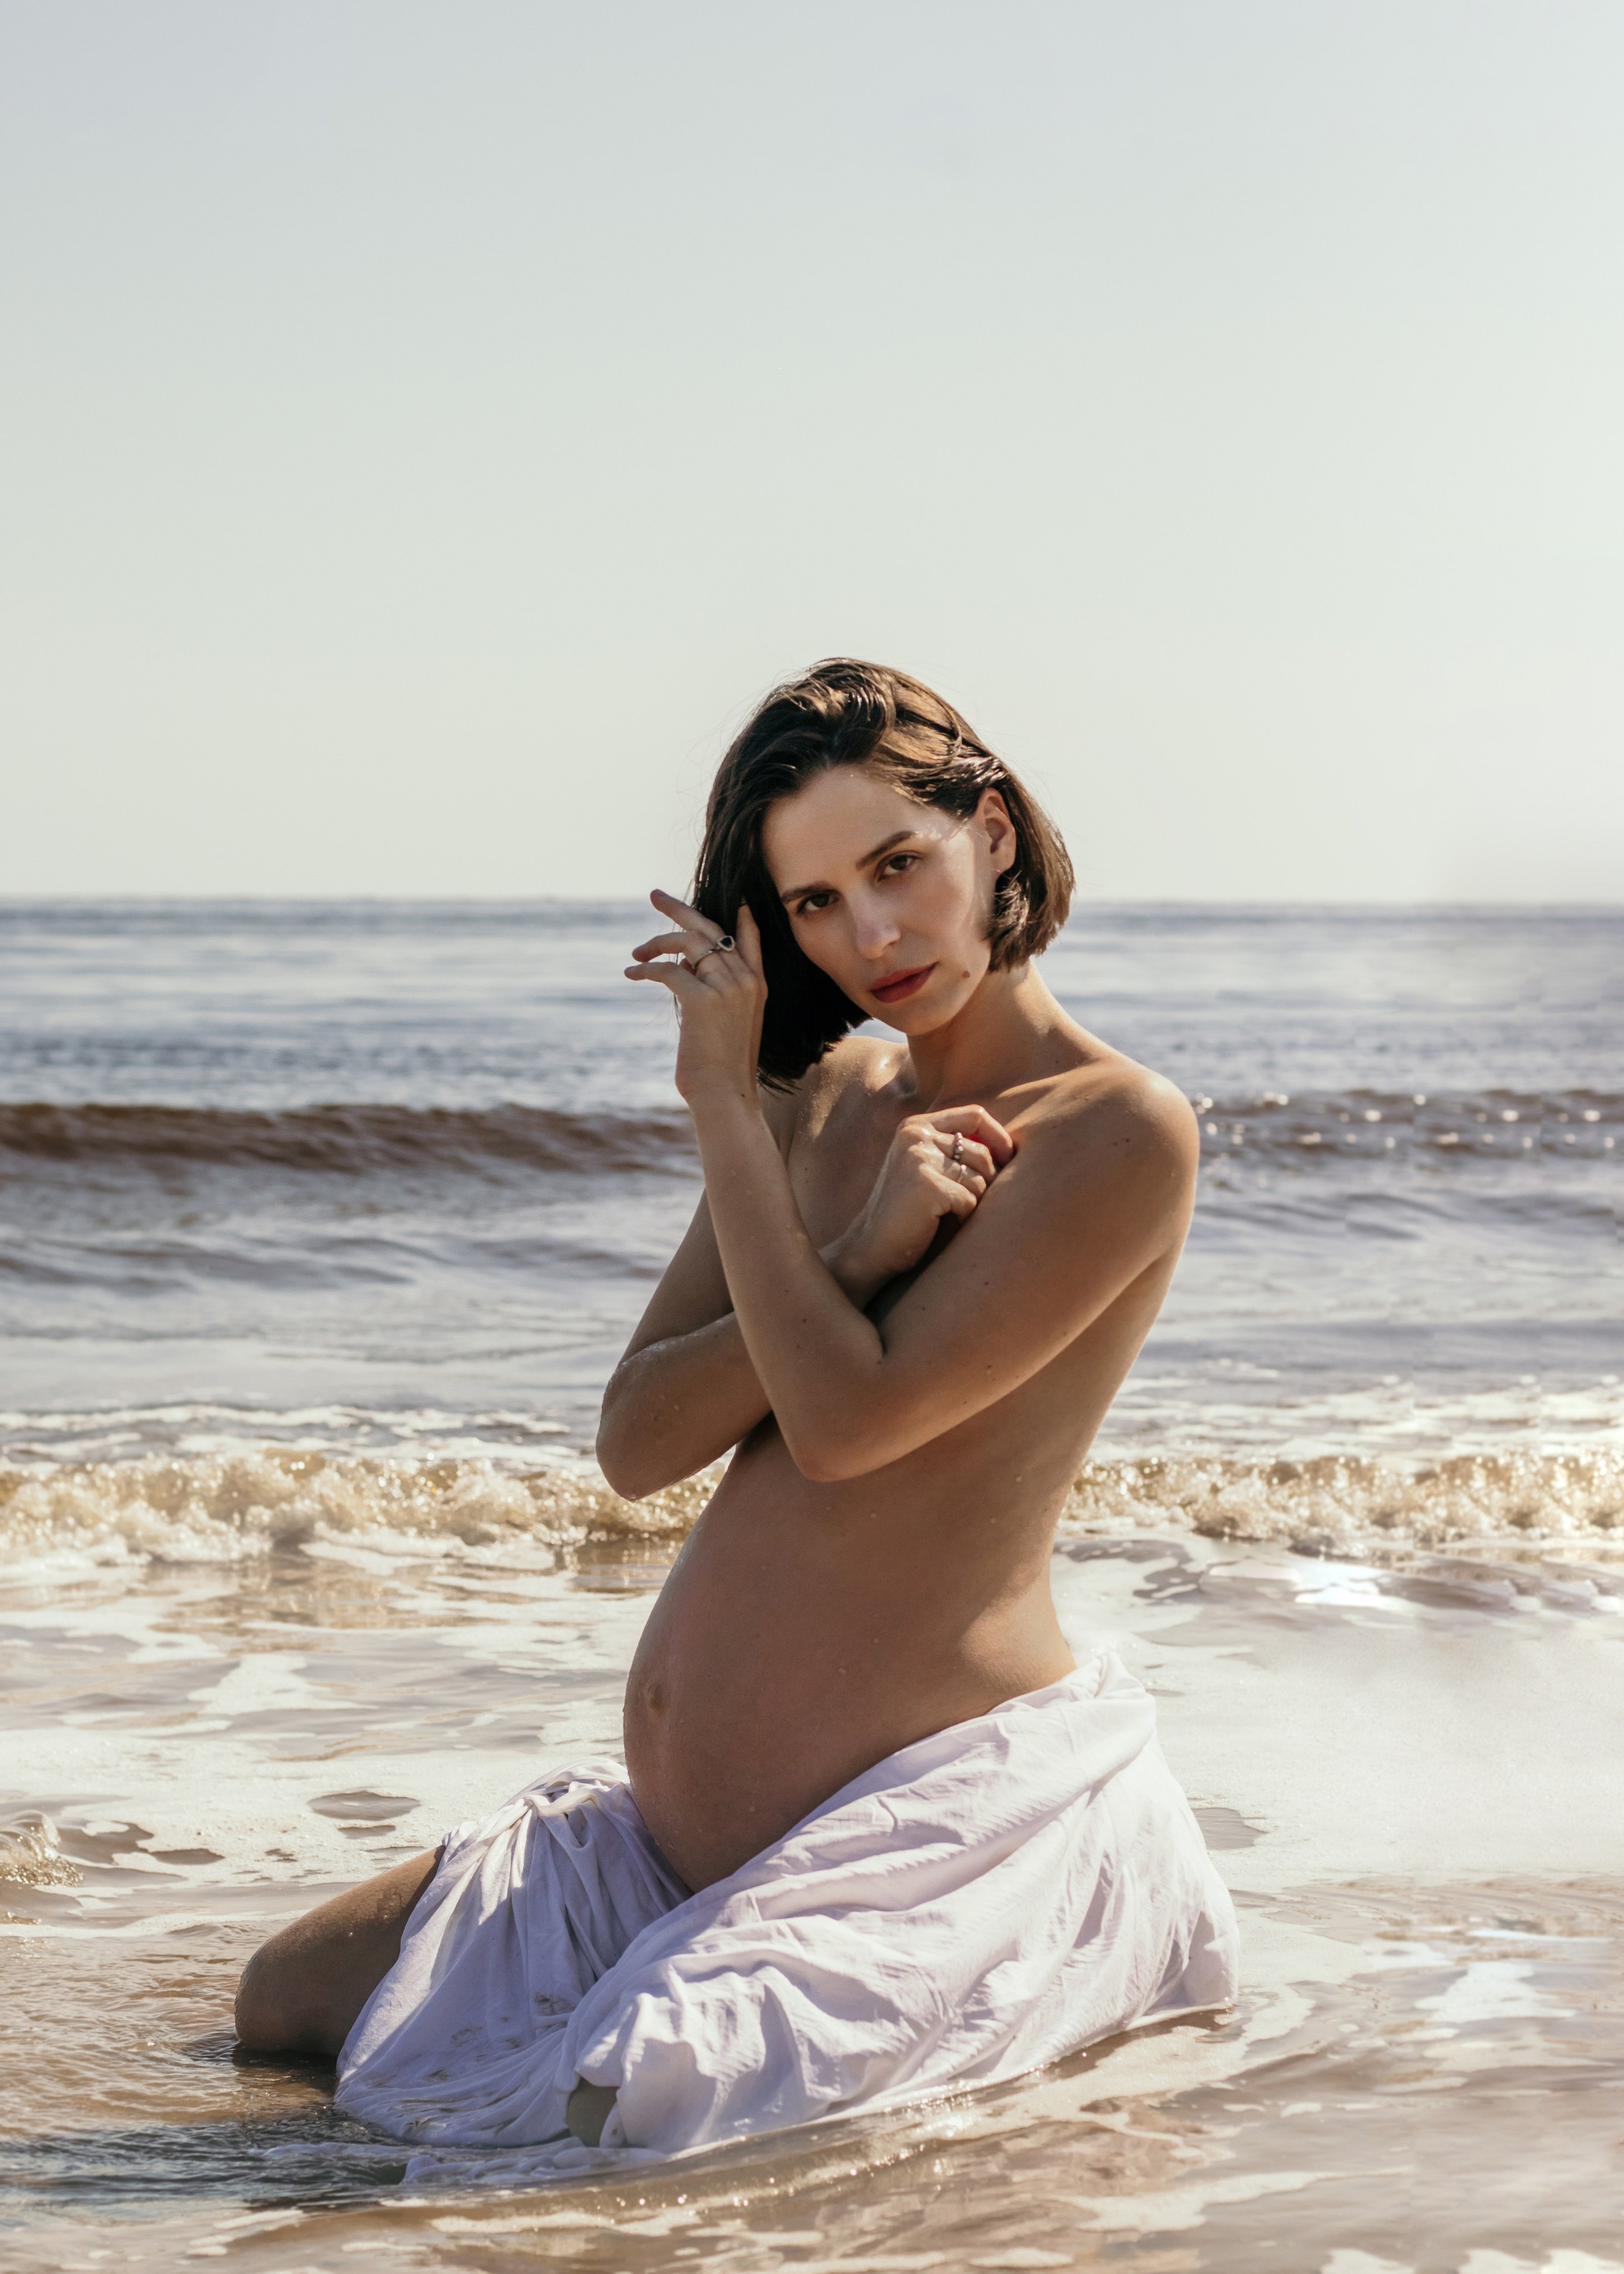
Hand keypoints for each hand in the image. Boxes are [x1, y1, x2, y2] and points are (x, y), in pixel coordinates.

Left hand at [625, 890, 766, 1107]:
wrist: (726, 1095)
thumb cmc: (722, 1067)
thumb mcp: (725, 1023)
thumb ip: (712, 991)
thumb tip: (683, 965)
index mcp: (756, 986)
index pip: (749, 938)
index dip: (739, 916)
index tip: (733, 898)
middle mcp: (745, 980)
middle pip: (709, 928)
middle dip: (679, 908)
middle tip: (655, 896)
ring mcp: (726, 987)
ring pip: (686, 943)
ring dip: (655, 942)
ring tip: (636, 953)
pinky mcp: (701, 999)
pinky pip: (667, 969)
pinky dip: (645, 968)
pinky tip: (631, 973)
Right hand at [836, 1106, 1014, 1290]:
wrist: (871, 1246)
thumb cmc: (908, 1210)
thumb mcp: (925, 1166)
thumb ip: (955, 1148)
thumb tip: (1011, 1148)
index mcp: (916, 1126)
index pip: (975, 1115)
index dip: (999, 1137)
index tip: (1008, 1159)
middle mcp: (916, 1135)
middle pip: (982, 1153)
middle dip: (986, 1182)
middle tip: (964, 1204)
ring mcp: (920, 1158)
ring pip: (980, 1180)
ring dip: (971, 1203)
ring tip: (944, 1213)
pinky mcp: (928, 1185)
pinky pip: (970, 1201)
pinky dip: (962, 1218)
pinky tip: (937, 1223)